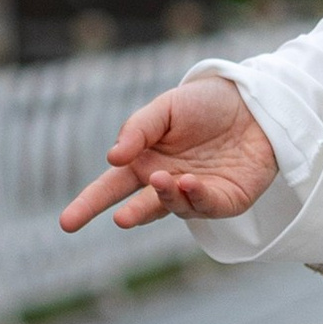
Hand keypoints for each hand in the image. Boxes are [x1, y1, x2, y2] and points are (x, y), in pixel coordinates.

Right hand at [58, 75, 280, 235]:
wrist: (256, 99)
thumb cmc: (207, 103)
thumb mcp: (166, 107)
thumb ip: (138, 129)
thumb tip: (112, 157)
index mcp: (145, 161)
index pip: (111, 187)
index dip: (88, 205)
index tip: (66, 223)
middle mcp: (167, 182)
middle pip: (140, 207)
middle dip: (129, 215)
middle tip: (119, 219)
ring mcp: (196, 194)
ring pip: (174, 207)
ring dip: (166, 197)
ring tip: (163, 179)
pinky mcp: (227, 200)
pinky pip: (207, 205)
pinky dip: (195, 197)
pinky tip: (188, 182)